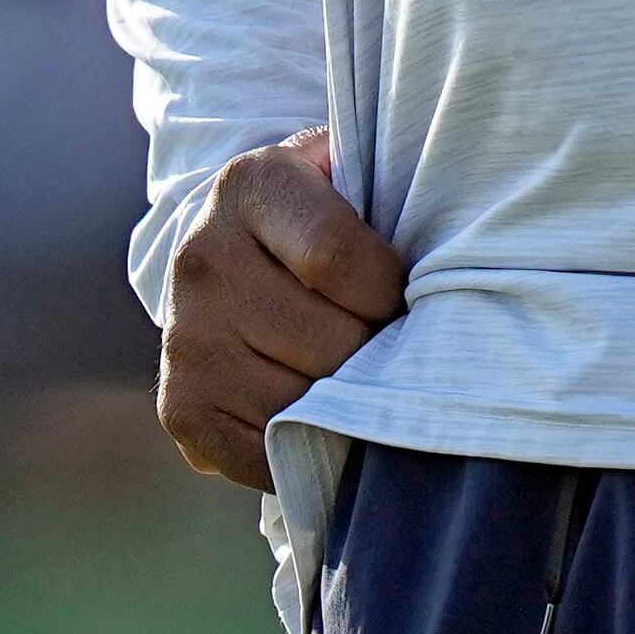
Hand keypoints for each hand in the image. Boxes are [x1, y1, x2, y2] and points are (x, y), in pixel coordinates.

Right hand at [156, 130, 406, 487]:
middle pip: (331, 344)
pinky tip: (318, 422)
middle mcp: (202, 258)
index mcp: (250, 185)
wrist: (231, 250)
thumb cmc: (321, 218)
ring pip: (303, 407)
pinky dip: (304, 453)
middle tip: (388, 348)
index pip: (335, 260)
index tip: (401, 297)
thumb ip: (393, 195)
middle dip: (377, 357)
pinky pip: (265, 457)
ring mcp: (187, 337)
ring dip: (346, 409)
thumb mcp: (349, 176)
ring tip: (358, 383)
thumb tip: (453, 267)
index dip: (388, 291)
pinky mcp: (182, 404)